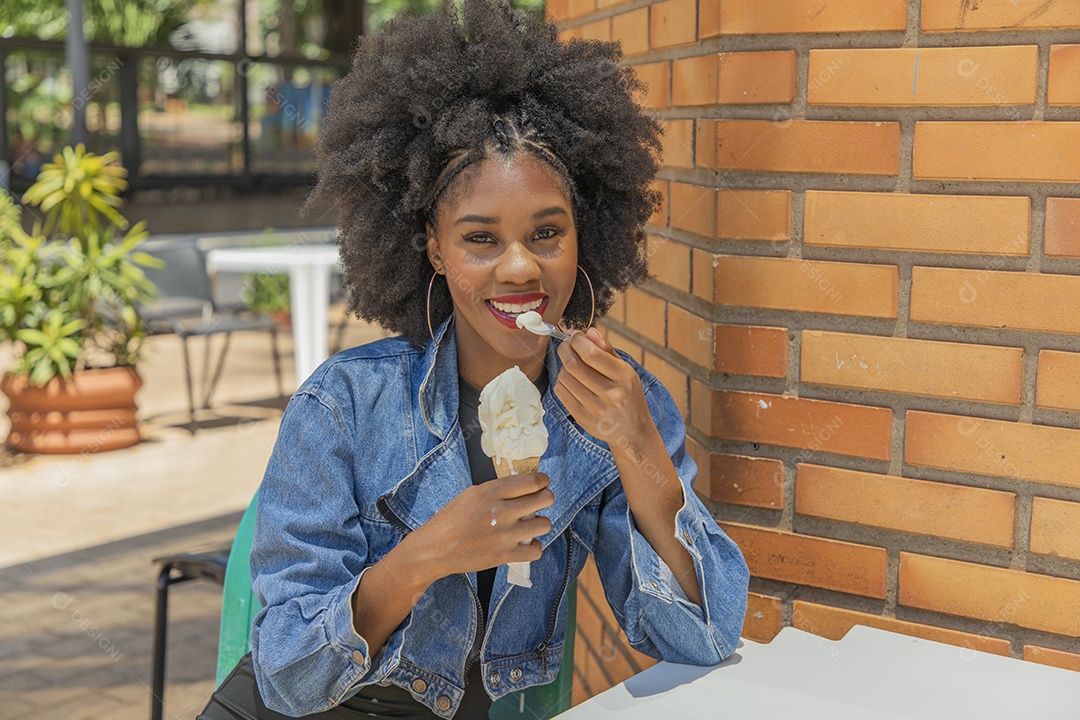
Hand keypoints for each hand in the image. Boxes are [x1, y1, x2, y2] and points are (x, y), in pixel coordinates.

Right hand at [409, 472, 553, 580]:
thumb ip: (497, 489)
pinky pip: (536, 550)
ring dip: (540, 523)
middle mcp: (501, 511)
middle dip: (546, 498)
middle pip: (545, 499)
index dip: (543, 481)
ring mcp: (504, 535)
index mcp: (491, 492)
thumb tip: (522, 485)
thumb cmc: (450, 520)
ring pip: (545, 524)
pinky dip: (534, 546)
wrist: (434, 549)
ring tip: (531, 524)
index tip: (543, 483)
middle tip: (540, 501)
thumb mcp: (471, 494)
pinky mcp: (504, 556)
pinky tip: (526, 543)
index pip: (532, 481)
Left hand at [555, 328, 652, 445]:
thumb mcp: (626, 371)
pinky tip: (572, 381)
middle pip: (574, 364)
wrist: (632, 432)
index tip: (576, 336)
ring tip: (572, 365)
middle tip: (567, 345)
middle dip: (565, 349)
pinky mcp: (582, 418)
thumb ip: (607, 350)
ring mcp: (595, 408)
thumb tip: (589, 332)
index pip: (591, 354)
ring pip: (564, 377)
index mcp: (624, 377)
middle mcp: (610, 394)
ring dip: (564, 366)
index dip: (578, 340)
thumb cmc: (629, 397)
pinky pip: (561, 392)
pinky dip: (562, 381)